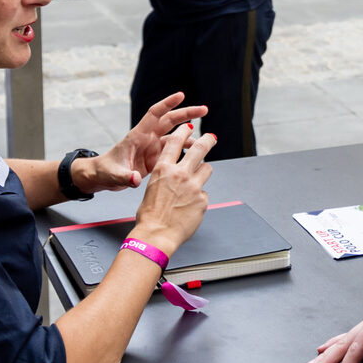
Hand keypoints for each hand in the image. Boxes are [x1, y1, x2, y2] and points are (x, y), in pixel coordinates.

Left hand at [102, 92, 208, 186]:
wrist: (102, 176)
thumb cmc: (104, 171)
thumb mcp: (113, 175)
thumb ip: (125, 177)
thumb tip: (136, 180)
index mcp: (137, 136)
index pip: (154, 114)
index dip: (167, 103)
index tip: (181, 95)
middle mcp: (147, 138)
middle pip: (170, 120)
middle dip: (187, 113)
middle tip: (204, 109)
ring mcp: (152, 147)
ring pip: (175, 136)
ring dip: (190, 134)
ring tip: (208, 136)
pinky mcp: (156, 158)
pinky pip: (175, 151)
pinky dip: (186, 151)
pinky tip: (197, 154)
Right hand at [131, 129, 216, 257]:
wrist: (156, 235)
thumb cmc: (150, 216)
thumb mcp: (152, 188)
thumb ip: (166, 178)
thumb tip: (174, 177)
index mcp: (163, 169)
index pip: (175, 142)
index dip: (183, 132)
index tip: (189, 127)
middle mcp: (180, 173)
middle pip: (199, 148)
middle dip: (207, 140)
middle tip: (211, 137)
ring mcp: (194, 186)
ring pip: (207, 169)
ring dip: (203, 172)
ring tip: (197, 180)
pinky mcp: (202, 199)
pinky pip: (204, 193)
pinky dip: (199, 197)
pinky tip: (190, 207)